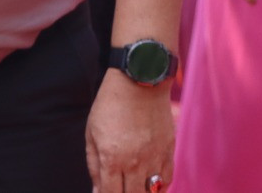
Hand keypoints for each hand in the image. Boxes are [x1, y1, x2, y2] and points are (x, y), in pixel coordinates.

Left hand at [86, 72, 174, 192]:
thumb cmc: (111, 103)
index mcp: (112, 158)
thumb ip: (94, 165)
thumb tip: (97, 191)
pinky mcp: (169, 149)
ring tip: (134, 187)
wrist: (140, 79)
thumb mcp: (92, 132)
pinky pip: (167, 179)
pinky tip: (150, 184)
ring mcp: (154, 157)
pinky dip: (159, 187)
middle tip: (119, 188)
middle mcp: (135, 162)